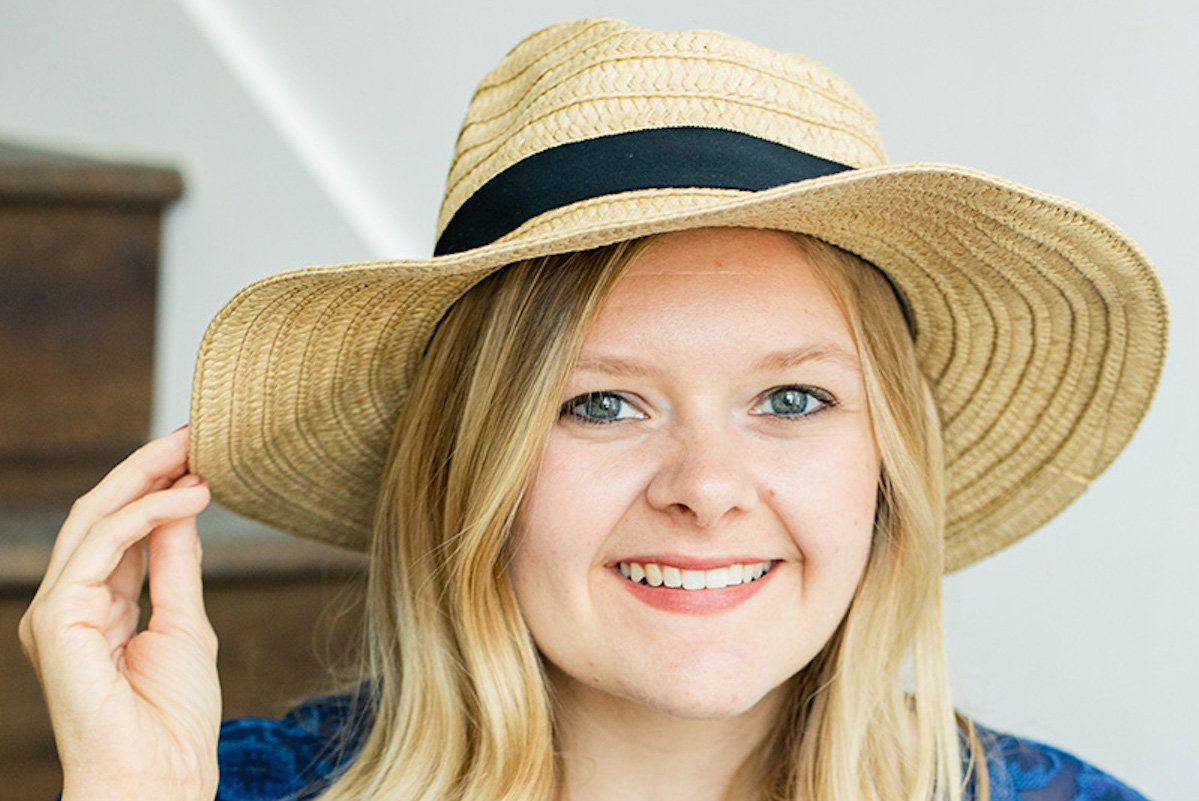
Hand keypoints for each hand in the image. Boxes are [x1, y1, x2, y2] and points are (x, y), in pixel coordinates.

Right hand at [18, 427, 220, 800]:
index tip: (199, 453)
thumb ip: (176, 564)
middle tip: (196, 434)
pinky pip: (103, 545)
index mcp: (97, 607)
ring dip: (148, 477)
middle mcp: (70, 603)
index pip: (121, 529)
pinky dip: (147, 513)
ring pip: (95, 518)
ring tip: (198, 452)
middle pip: (102, 513)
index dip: (157, 487)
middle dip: (148, 468)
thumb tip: (182, 505)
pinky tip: (189, 495)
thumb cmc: (173, 718)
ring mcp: (58, 610)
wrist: (160, 775)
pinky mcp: (59, 616)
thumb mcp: (185, 621)